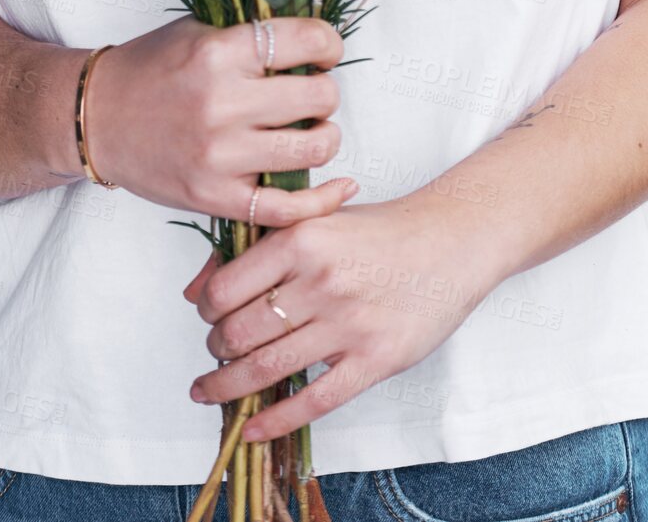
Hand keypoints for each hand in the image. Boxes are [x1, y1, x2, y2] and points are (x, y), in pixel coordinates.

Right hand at [85, 14, 357, 224]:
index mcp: (218, 52)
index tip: (326, 51)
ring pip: (313, 148)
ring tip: (311, 130)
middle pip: (318, 96)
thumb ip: (249, 33)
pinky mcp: (215, 197)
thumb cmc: (150, 69)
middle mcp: (222, 103)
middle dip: (325, 91)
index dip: (328, 44)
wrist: (95, 119)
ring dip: (324, 136)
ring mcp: (219, 155)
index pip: (304, 41)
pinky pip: (287, 207)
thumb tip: (313, 35)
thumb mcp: (197, 31)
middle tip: (311, 93)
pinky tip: (340, 186)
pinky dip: (322, 199)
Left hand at [181, 189, 495, 440]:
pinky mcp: (375, 359)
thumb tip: (197, 288)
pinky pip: (314, 401)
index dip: (207, 311)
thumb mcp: (317, 221)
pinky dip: (275, 420)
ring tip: (212, 391)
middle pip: (240, 333)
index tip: (209, 318)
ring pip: (267, 369)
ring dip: (229, 387)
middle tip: (214, 354)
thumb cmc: (379, 231)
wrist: (450, 241)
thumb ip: (257, 246)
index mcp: (302, 239)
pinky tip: (253, 427)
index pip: (226, 289)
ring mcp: (348, 324)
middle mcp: (321, 280)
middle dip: (216, 351)